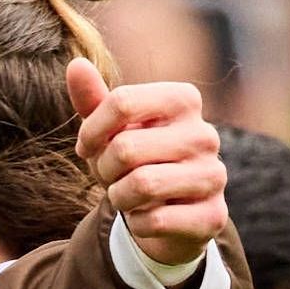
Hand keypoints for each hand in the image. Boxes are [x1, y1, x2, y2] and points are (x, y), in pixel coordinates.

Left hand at [69, 58, 226, 267]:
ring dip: (119, 197)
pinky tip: (149, 217)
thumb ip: (94, 100)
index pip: (121, 101)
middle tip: (114, 176)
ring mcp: (214, 175)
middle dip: (104, 169)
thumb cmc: (133, 162)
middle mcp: (206, 135)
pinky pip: (154, 221)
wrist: (166, 214)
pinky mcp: (213, 216)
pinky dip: (138, 224)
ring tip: (130, 196)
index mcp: (184, 100)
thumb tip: (75, 64)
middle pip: (125, 148)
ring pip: (141, 185)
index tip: (88, 147)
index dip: (90, 131)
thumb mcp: (109, 131)